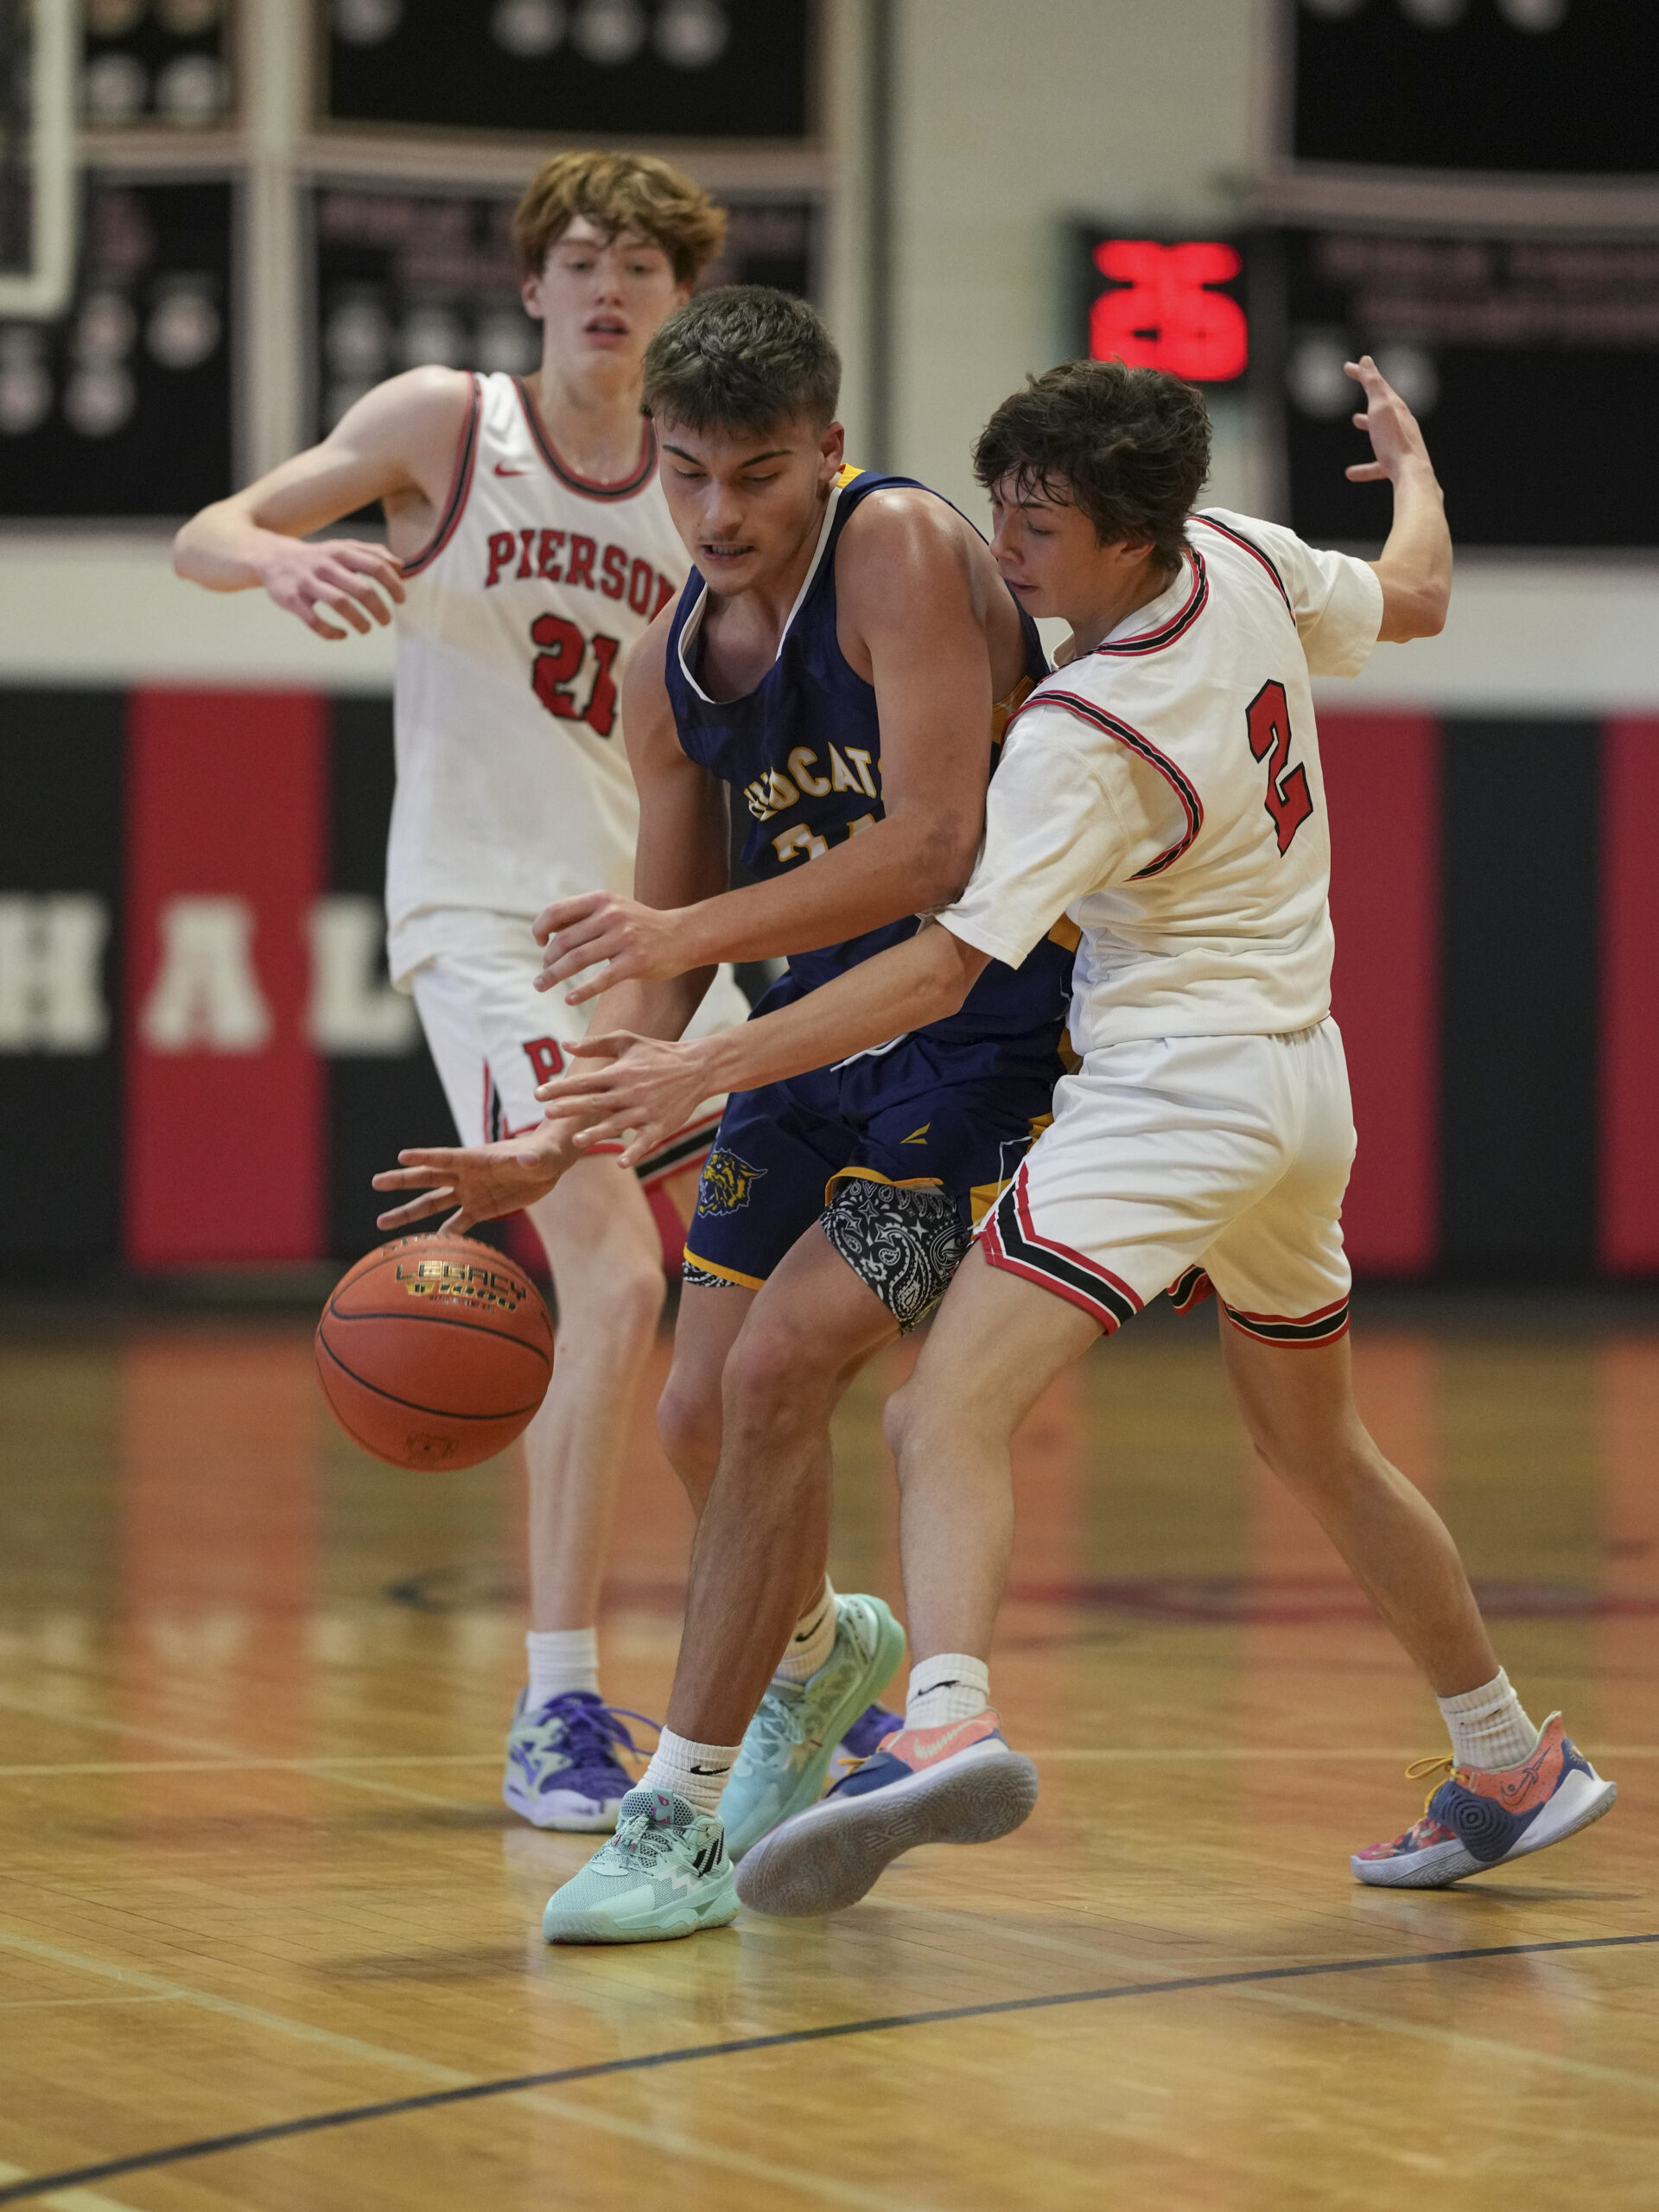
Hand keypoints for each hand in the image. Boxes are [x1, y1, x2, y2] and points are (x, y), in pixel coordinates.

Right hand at [254, 535, 406, 638]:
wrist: (271, 557)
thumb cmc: (317, 557)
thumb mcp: (342, 548)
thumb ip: (371, 553)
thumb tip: (400, 565)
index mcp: (340, 552)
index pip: (375, 566)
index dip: (393, 585)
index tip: (401, 600)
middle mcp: (324, 565)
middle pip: (361, 589)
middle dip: (379, 608)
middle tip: (386, 621)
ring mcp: (307, 582)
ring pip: (340, 603)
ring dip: (359, 621)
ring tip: (367, 629)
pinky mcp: (292, 599)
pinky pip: (314, 621)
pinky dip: (331, 632)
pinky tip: (342, 635)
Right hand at [371, 1129, 574, 1233]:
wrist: (548, 1164)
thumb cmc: (543, 1153)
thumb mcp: (539, 1157)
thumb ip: (531, 1159)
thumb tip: (528, 1160)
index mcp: (476, 1158)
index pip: (446, 1157)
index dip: (426, 1157)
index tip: (402, 1156)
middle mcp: (467, 1175)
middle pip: (428, 1178)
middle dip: (402, 1181)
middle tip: (376, 1182)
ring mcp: (470, 1192)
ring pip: (434, 1203)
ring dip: (409, 1213)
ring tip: (381, 1223)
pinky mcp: (481, 1209)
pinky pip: (458, 1223)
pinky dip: (445, 1235)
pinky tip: (428, 1246)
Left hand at [532, 891, 691, 1005]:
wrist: (683, 935)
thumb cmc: (642, 925)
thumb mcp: (615, 908)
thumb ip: (584, 916)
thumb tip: (547, 929)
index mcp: (601, 900)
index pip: (556, 911)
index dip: (540, 928)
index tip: (539, 943)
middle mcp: (611, 915)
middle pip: (564, 940)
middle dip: (547, 960)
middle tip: (543, 974)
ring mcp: (624, 938)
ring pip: (577, 960)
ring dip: (553, 975)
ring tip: (541, 986)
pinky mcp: (635, 962)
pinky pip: (601, 980)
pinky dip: (581, 991)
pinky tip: (569, 999)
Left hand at [535, 1031, 714, 1169]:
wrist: (698, 1068)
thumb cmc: (659, 1053)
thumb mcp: (628, 1041)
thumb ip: (596, 1044)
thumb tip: (565, 1045)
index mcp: (619, 1073)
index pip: (584, 1081)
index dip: (560, 1088)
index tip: (537, 1094)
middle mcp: (629, 1093)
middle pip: (595, 1102)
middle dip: (570, 1107)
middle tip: (548, 1113)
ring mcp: (645, 1111)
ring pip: (616, 1124)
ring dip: (597, 1133)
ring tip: (576, 1141)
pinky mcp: (660, 1126)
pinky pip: (645, 1142)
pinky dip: (634, 1152)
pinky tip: (621, 1163)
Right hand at [1344, 356, 1434, 485]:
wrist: (1412, 475)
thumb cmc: (1394, 441)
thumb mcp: (1380, 408)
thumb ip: (1373, 384)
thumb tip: (1366, 360)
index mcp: (1397, 408)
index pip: (1378, 384)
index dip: (1363, 373)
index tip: (1348, 366)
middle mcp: (1402, 423)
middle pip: (1383, 403)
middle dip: (1370, 392)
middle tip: (1360, 381)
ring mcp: (1400, 444)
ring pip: (1382, 429)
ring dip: (1368, 422)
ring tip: (1356, 420)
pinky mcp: (1397, 464)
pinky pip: (1378, 463)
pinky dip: (1364, 465)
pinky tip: (1351, 473)